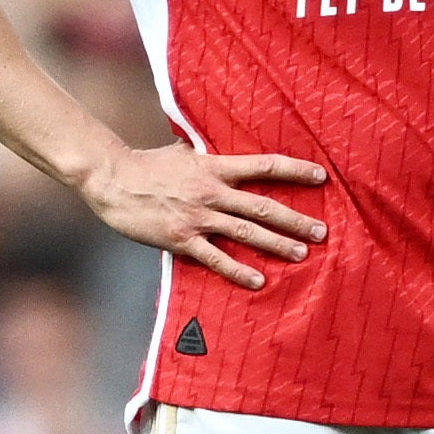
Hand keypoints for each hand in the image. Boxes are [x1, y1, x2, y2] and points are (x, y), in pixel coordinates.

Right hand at [80, 139, 326, 290]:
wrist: (111, 180)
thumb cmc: (145, 165)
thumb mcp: (182, 152)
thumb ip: (206, 157)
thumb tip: (224, 154)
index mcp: (214, 167)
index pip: (264, 166)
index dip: (295, 170)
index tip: (321, 176)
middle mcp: (211, 192)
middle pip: (263, 206)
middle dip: (295, 220)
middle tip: (321, 232)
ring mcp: (198, 217)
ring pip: (247, 232)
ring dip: (277, 245)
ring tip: (301, 254)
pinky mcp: (182, 239)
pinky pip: (216, 258)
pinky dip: (239, 271)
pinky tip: (258, 281)